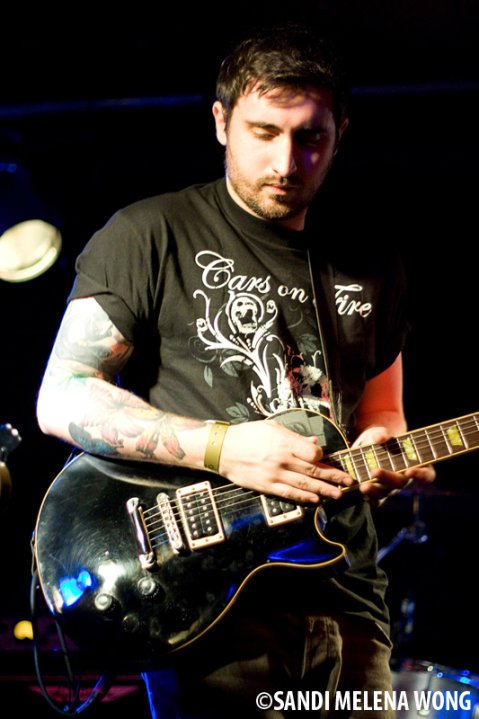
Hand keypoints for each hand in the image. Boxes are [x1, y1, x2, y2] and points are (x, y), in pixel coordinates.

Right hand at [219, 420, 354, 503]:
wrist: (222, 450)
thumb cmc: (248, 435)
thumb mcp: (271, 427)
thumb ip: (294, 436)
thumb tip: (313, 443)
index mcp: (284, 442)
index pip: (312, 452)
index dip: (323, 456)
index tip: (328, 458)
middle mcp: (282, 459)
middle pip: (313, 470)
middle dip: (333, 476)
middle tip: (348, 481)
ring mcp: (274, 474)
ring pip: (304, 484)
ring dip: (324, 490)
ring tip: (338, 494)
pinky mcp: (266, 486)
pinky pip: (288, 493)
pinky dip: (303, 498)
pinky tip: (316, 500)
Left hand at [352, 425, 436, 505]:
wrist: (370, 448)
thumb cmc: (382, 441)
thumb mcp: (381, 433)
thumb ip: (381, 434)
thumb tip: (381, 437)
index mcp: (417, 466)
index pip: (425, 475)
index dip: (420, 475)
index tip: (410, 471)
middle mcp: (406, 480)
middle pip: (402, 484)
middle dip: (388, 478)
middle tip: (375, 471)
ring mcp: (393, 488)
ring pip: (387, 493)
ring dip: (375, 491)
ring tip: (364, 486)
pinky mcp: (379, 494)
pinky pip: (376, 500)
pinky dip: (369, 497)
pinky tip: (361, 491)